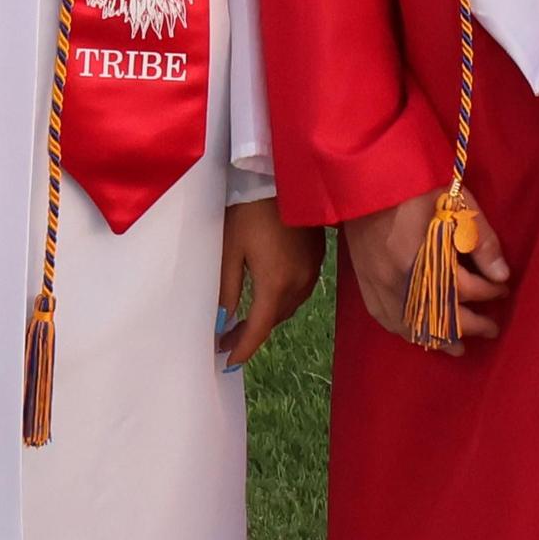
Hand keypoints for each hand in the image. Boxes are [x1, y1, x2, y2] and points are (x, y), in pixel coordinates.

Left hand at [217, 198, 324, 368]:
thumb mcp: (231, 250)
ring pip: (288, 307)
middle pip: (274, 320)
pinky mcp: (317, 259)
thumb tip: (221, 324)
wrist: (279, 177)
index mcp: (275, 284)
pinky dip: (282, 299)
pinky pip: (299, 290)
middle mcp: (299, 283)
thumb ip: (227, 291)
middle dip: (252, 333)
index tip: (227, 362)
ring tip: (246, 320)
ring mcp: (312, 271)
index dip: (242, 349)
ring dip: (268, 317)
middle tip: (229, 339)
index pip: (258, 330)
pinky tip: (268, 293)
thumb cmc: (248, 211)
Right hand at [343, 184, 507, 355]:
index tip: (502, 289)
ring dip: (439, 339)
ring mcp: (377, 282)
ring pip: (412, 326)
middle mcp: (398, 277)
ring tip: (460, 346)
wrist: (364, 172)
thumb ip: (480, 238)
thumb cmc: (414, 181)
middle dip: (471, 324)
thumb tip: (502, 274)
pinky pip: (385, 318)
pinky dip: (406, 331)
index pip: (464, 288)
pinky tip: (420, 335)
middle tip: (491, 327)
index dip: (488, 292)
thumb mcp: (456, 199)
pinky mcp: (364, 280)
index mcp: (423, 255)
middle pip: (440, 315)